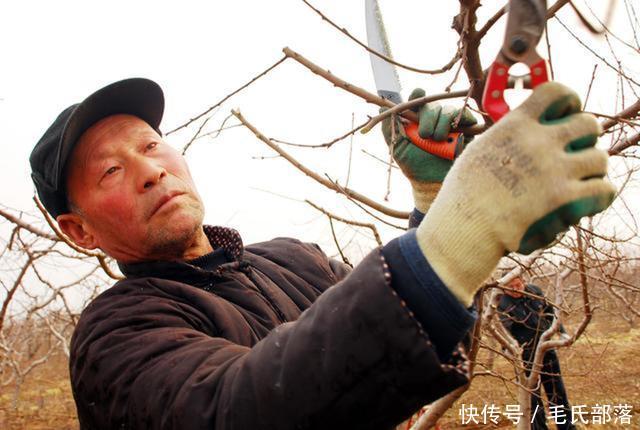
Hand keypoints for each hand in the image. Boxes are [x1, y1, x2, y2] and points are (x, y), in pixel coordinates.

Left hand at [382, 88, 476, 211]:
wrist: (433, 182)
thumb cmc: (415, 166)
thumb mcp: (398, 148)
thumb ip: (390, 129)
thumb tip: (382, 109)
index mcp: (416, 121)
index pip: (417, 102)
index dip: (417, 96)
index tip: (418, 94)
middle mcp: (433, 119)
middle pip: (431, 105)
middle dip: (427, 117)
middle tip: (425, 135)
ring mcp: (450, 124)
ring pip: (447, 111)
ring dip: (441, 125)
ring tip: (438, 141)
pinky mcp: (466, 129)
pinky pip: (465, 116)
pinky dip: (460, 121)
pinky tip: (454, 133)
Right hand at [415, 82, 614, 304]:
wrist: (462, 229)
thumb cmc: (464, 196)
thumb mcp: (480, 150)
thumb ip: (509, 137)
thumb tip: (527, 131)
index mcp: (515, 126)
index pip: (557, 92)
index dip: (569, 102)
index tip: (566, 115)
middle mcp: (538, 142)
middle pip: (588, 124)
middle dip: (584, 139)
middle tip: (573, 155)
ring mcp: (554, 170)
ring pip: (600, 158)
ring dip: (591, 171)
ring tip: (575, 182)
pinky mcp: (565, 200)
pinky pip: (603, 190)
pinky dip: (597, 196)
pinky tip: (583, 202)